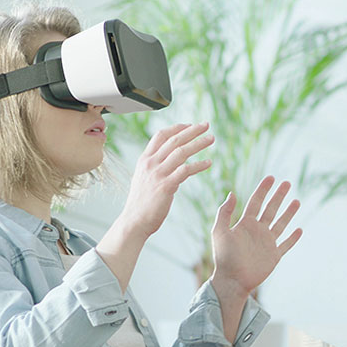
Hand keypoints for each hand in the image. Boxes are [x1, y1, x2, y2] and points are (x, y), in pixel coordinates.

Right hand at [113, 123, 213, 238]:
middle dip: (192, 130)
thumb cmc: (140, 203)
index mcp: (144, 160)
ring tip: (211, 139)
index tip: (190, 125)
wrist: (134, 221)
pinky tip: (208, 162)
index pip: (161, 136)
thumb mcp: (143, 179)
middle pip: (174, 140)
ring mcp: (158, 174)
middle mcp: (151, 163)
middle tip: (206, 125)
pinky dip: (199, 165)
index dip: (177, 128)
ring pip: (181, 152)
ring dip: (198, 143)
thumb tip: (168, 162)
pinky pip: (186, 170)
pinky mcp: (166, 186)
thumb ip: (154, 168)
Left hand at [210, 176, 302, 298]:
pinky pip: (286, 245)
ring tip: (297, 201)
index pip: (256, 202)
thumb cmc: (223, 257)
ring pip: (281, 224)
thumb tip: (232, 193)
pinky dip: (293, 238)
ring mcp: (267, 243)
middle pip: (271, 209)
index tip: (271, 178)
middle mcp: (257, 231)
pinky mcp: (274, 256)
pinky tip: (299, 230)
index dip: (263, 189)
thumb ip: (224, 213)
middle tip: (287, 183)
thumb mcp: (220, 232)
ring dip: (289, 213)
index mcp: (245, 224)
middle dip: (278, 196)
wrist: (232, 280)